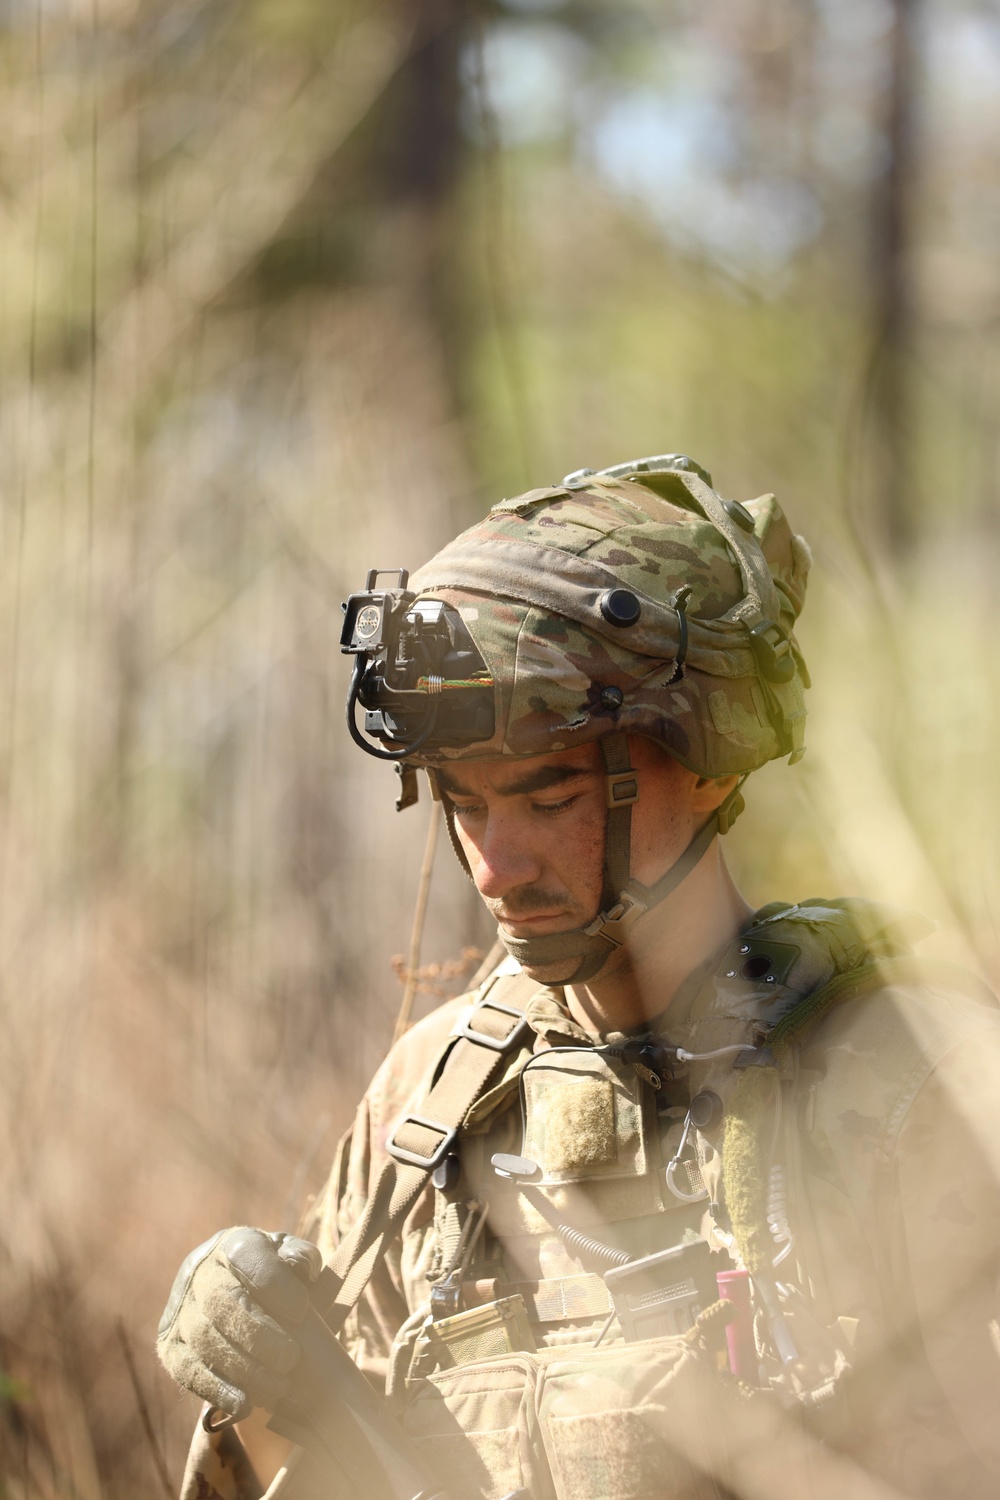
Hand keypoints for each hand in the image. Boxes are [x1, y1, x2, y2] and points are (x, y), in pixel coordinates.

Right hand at [157, 1227, 325, 1418]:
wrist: (236, 1297)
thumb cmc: (274, 1278)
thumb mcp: (291, 1259)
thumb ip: (300, 1258)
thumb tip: (301, 1269)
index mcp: (232, 1245)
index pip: (246, 1255)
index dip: (273, 1283)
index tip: (302, 1310)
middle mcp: (198, 1273)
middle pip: (220, 1302)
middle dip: (257, 1334)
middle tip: (291, 1358)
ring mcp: (179, 1310)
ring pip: (204, 1340)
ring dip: (243, 1368)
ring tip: (278, 1387)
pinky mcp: (169, 1347)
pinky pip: (187, 1371)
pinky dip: (217, 1390)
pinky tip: (245, 1404)